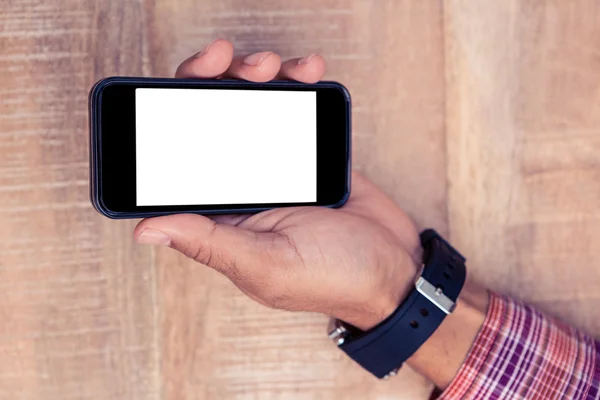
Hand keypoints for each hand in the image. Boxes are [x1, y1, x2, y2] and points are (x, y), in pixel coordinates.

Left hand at [134, 39, 421, 329]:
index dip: (171, 114)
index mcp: (221, 215)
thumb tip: (145, 229)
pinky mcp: (310, 151)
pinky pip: (296, 110)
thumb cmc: (333, 279)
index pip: (179, 157)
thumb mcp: (267, 265)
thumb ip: (209, 243)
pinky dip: (298, 85)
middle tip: (230, 62)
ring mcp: (276, 165)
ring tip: (273, 67)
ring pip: (252, 108)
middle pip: (211, 121)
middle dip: (214, 82)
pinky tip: (307, 71)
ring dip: (255, 77)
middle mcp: (242, 186)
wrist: (398, 270)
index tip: (186, 83)